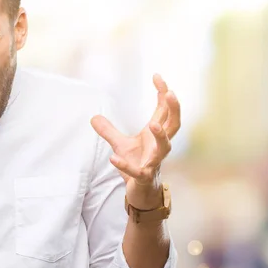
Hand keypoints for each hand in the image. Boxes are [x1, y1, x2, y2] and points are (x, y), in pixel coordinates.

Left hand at [91, 74, 180, 209]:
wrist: (140, 192)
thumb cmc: (137, 164)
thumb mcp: (120, 145)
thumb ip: (109, 130)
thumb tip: (93, 117)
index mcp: (155, 134)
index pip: (164, 110)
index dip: (163, 93)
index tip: (157, 76)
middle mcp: (159, 146)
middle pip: (174, 124)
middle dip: (174, 109)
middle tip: (171, 93)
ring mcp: (154, 161)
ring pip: (165, 147)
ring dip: (160, 135)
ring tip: (152, 124)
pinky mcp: (144, 177)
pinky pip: (137, 171)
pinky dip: (126, 165)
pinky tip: (113, 158)